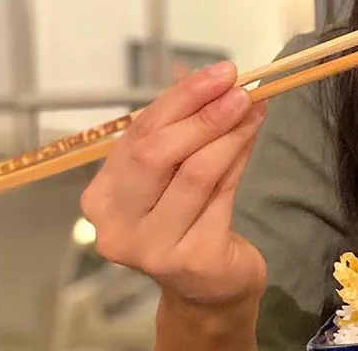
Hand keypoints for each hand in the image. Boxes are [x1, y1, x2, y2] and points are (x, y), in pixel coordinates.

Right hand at [81, 62, 267, 308]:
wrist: (207, 286)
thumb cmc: (189, 218)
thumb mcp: (176, 171)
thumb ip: (188, 131)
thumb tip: (222, 83)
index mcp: (103, 194)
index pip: (139, 132)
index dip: (182, 97)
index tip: (222, 72)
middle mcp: (115, 223)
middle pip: (156, 153)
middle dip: (203, 115)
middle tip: (240, 90)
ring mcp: (150, 246)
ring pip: (194, 172)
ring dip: (229, 133)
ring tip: (255, 108)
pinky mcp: (190, 259)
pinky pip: (220, 195)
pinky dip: (239, 159)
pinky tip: (253, 137)